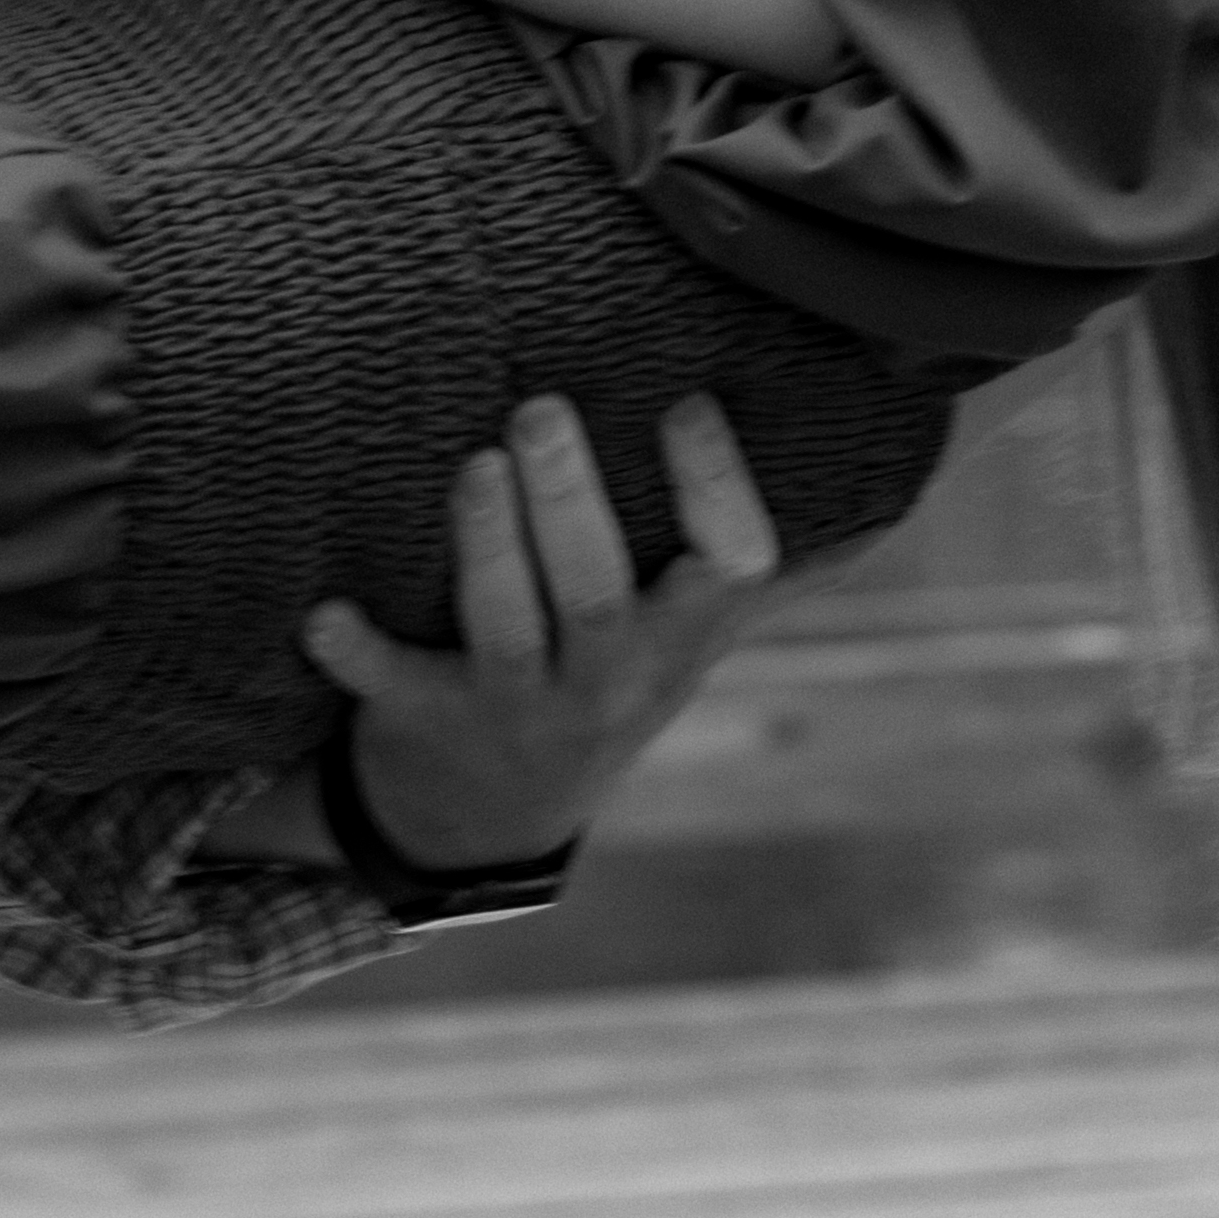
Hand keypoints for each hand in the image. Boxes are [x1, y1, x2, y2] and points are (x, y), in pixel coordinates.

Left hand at [300, 392, 782, 874]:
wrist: (494, 818)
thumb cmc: (611, 675)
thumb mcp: (698, 629)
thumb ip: (775, 552)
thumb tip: (897, 456)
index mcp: (682, 638)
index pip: (729, 569)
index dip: (714, 489)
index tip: (686, 399)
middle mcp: (610, 677)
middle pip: (603, 597)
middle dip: (571, 504)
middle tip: (538, 408)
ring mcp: (520, 706)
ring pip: (511, 629)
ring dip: (485, 546)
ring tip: (470, 462)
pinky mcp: (429, 721)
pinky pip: (392, 688)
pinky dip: (357, 649)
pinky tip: (322, 610)